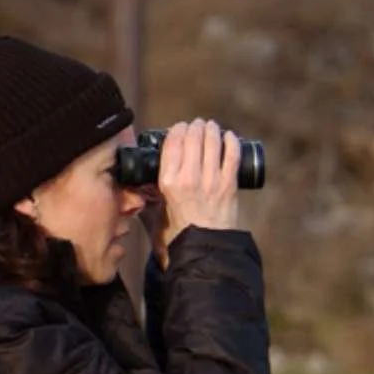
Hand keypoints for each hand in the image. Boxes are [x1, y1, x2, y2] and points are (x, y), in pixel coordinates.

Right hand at [150, 118, 241, 254]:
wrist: (202, 248)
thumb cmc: (176, 232)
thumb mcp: (154, 209)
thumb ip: (148, 194)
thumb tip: (140, 183)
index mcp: (168, 182)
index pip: (173, 144)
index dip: (177, 130)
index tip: (179, 127)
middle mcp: (189, 178)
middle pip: (193, 139)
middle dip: (195, 127)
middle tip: (196, 124)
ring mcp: (211, 181)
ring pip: (213, 143)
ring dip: (212, 130)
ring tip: (210, 126)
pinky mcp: (229, 185)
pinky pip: (232, 155)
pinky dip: (231, 142)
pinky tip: (229, 136)